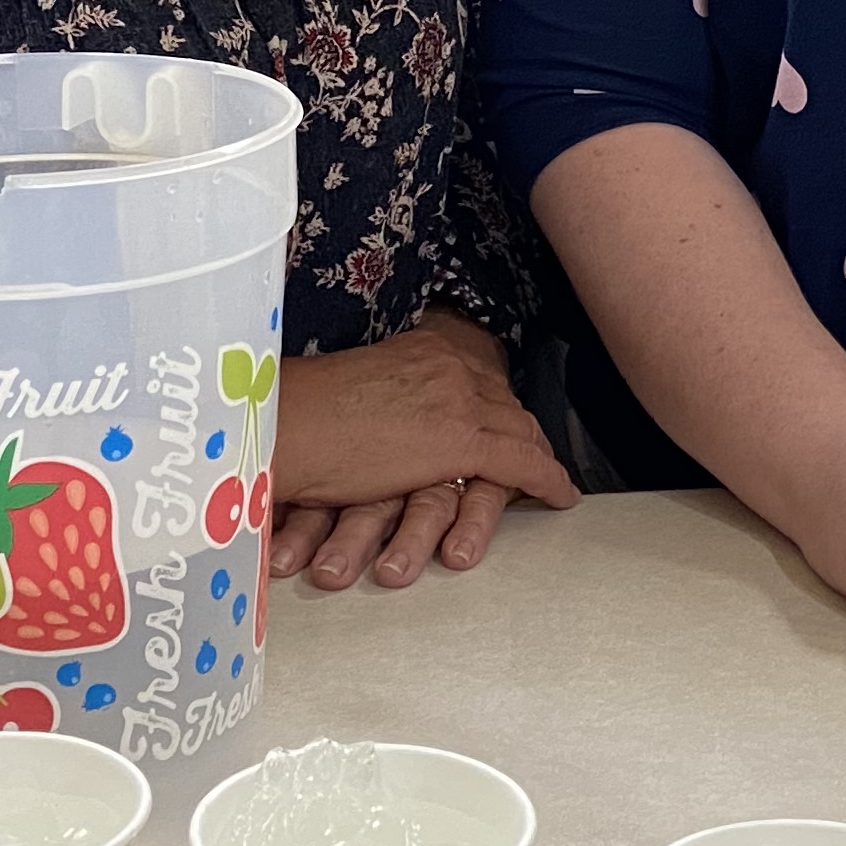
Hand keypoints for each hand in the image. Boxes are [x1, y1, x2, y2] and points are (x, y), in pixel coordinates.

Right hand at [270, 312, 576, 592]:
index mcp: (422, 349)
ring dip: (540, 458)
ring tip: (552, 479)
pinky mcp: (463, 441)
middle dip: (525, 431)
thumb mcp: (357, 393)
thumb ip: (388, 400)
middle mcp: (449, 365)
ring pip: (521, 431)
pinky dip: (547, 480)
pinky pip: (524, 463)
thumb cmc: (301, 418)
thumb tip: (388, 419)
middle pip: (505, 403)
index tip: (503, 421)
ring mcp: (460, 400)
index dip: (497, 405)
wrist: (285, 426)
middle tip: (539, 457)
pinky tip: (560, 496)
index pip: (477, 378)